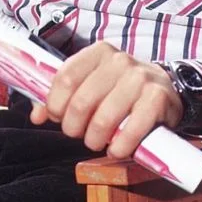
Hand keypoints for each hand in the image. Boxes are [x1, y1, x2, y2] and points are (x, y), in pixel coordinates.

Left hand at [30, 42, 182, 158]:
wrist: (165, 89)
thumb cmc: (120, 88)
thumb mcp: (92, 83)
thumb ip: (63, 96)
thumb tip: (36, 115)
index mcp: (98, 52)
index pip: (65, 78)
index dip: (55, 104)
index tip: (58, 117)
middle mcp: (119, 60)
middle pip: (81, 102)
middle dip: (73, 127)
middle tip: (78, 135)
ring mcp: (140, 78)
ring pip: (104, 119)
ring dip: (95, 140)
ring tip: (96, 142)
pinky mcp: (157, 98)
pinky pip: (131, 129)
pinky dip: (120, 146)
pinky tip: (117, 149)